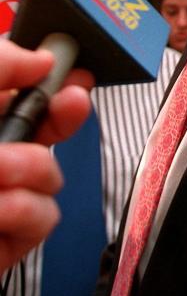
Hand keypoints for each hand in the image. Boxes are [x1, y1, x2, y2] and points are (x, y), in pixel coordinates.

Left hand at [0, 41, 92, 269]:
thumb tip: (39, 58)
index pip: (23, 89)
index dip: (51, 70)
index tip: (72, 58)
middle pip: (50, 125)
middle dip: (62, 113)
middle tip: (69, 101)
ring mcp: (4, 197)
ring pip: (51, 172)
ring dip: (27, 169)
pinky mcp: (13, 237)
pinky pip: (46, 215)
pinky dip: (23, 211)